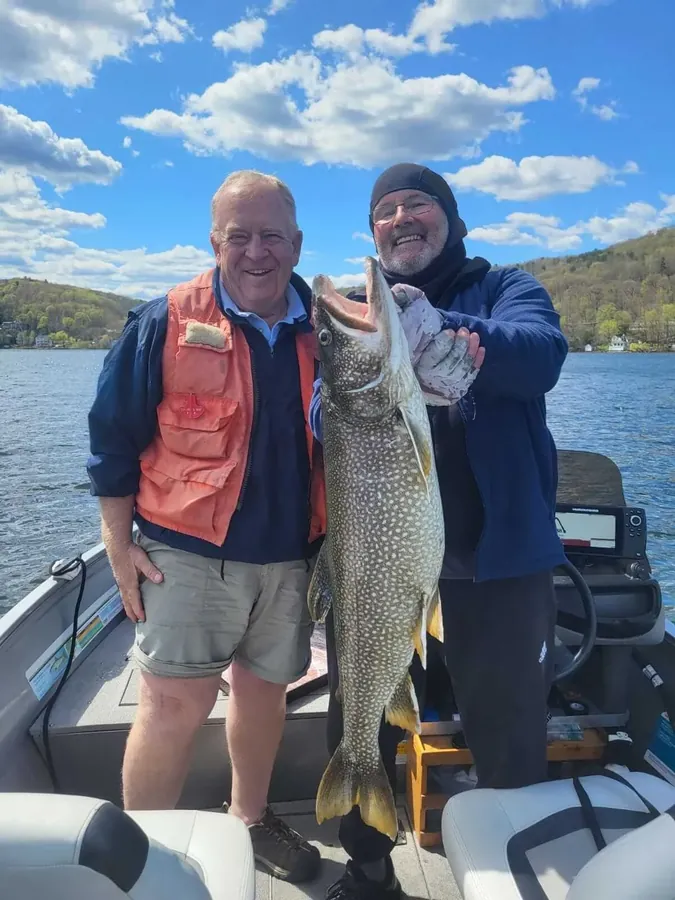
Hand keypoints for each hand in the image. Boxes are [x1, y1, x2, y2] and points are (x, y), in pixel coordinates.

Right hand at [108, 542, 162, 623]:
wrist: (116, 544)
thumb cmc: (129, 551)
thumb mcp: (142, 559)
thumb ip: (151, 570)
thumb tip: (160, 579)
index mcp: (129, 582)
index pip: (134, 600)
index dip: (138, 610)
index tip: (142, 619)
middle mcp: (123, 584)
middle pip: (127, 602)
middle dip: (132, 612)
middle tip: (136, 621)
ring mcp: (120, 581)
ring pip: (123, 598)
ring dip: (128, 607)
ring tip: (131, 614)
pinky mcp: (119, 577)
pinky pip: (122, 592)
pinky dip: (125, 599)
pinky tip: (127, 599)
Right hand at [391, 284, 484, 403]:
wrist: (425, 337)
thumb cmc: (415, 323)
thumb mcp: (407, 310)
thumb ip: (403, 301)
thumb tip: (398, 292)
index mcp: (411, 363)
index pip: (428, 360)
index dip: (441, 346)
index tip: (450, 331)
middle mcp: (425, 377)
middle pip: (446, 368)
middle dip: (458, 349)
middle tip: (463, 331)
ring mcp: (441, 383)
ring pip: (458, 372)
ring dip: (468, 353)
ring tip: (474, 336)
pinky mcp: (454, 385)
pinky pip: (467, 378)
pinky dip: (476, 363)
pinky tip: (481, 349)